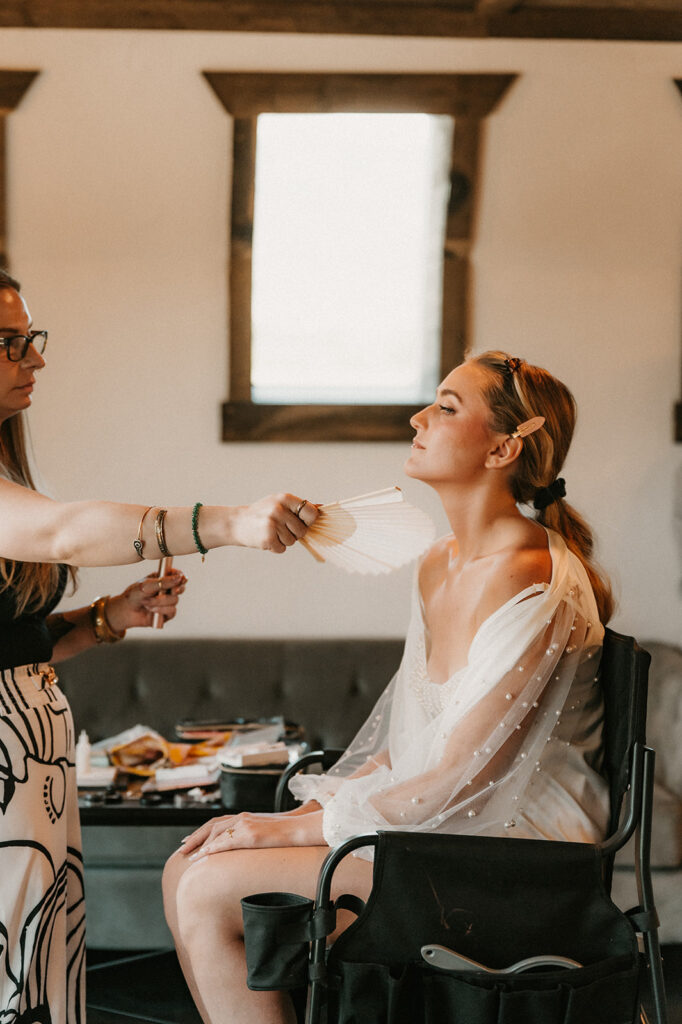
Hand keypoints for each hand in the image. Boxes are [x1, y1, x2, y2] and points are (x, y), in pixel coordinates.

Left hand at [105, 568, 186, 631]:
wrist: (126, 611)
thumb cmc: (134, 595)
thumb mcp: (147, 585)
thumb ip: (163, 582)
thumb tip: (179, 578)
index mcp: (163, 579)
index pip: (177, 575)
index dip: (182, 577)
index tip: (182, 578)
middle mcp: (167, 590)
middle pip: (180, 588)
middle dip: (177, 589)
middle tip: (174, 590)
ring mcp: (168, 602)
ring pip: (175, 600)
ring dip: (160, 601)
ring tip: (147, 602)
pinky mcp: (167, 614)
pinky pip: (172, 611)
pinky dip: (161, 610)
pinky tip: (151, 609)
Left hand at [181, 809, 323, 858]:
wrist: (300, 828)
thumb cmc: (285, 833)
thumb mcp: (265, 833)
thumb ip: (252, 836)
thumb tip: (245, 848)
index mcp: (244, 817)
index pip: (217, 822)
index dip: (201, 831)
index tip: (189, 840)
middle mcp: (241, 818)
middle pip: (211, 826)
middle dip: (195, 838)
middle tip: (182, 849)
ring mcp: (245, 825)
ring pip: (215, 833)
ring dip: (200, 845)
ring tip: (189, 857)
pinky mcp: (249, 834)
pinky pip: (225, 842)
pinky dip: (211, 849)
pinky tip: (203, 856)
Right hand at [231, 493, 318, 552]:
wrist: (236, 523)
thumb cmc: (262, 513)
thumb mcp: (279, 504)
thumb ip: (300, 507)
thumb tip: (323, 509)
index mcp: (285, 498)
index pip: (312, 513)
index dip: (309, 521)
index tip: (302, 522)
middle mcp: (279, 509)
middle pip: (302, 531)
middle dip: (293, 533)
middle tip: (279, 527)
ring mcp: (273, 523)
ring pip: (292, 541)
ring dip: (283, 541)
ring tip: (270, 532)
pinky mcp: (267, 538)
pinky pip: (282, 549)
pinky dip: (275, 548)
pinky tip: (265, 539)